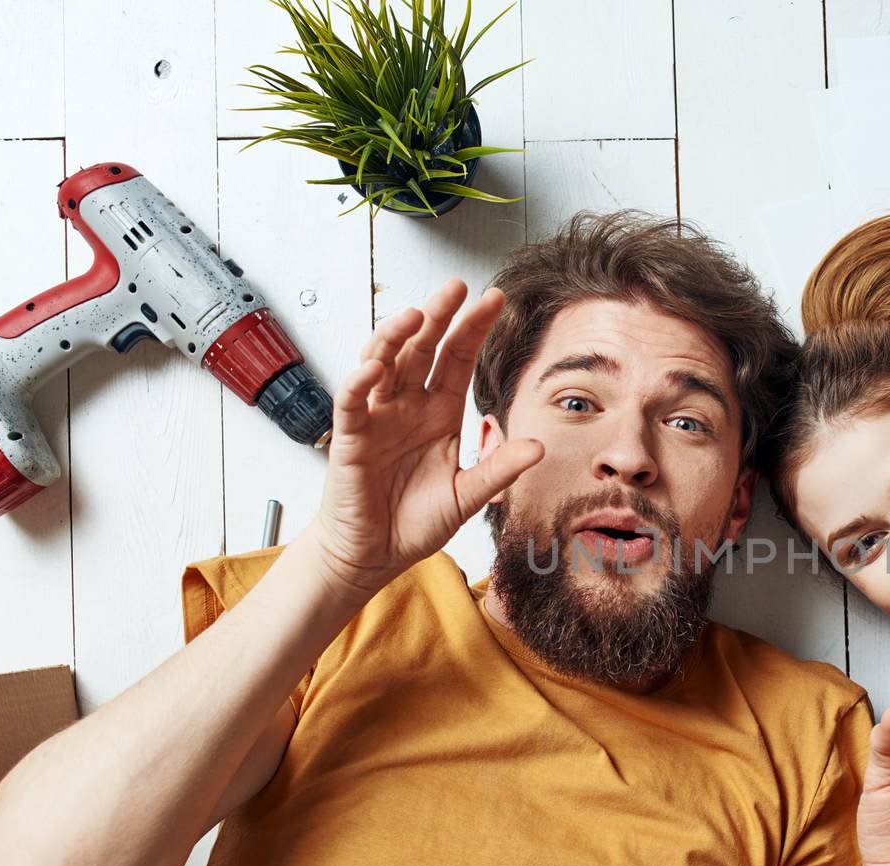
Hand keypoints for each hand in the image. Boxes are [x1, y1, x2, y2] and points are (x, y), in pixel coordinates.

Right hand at [310, 280, 543, 595]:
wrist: (375, 553)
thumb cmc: (416, 522)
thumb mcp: (468, 495)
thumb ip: (500, 470)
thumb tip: (539, 447)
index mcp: (440, 412)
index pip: (457, 358)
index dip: (473, 328)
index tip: (495, 299)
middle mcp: (408, 405)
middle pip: (422, 348)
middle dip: (438, 316)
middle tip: (456, 287)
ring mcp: (378, 416)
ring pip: (384, 362)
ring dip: (396, 336)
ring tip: (416, 315)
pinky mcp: (351, 436)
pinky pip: (353, 400)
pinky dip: (360, 381)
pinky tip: (375, 365)